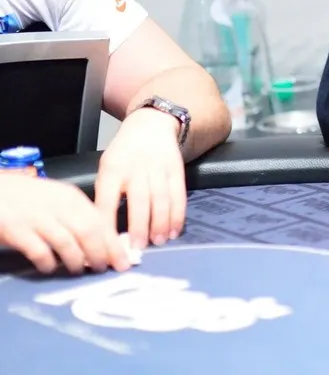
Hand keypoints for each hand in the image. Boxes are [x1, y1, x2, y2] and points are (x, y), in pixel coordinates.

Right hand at [0, 175, 130, 274]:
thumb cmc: (26, 198)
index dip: (113, 242)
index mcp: (71, 197)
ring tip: (80, 270)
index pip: (100, 221)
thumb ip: (76, 216)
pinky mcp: (17, 230)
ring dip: (77, 261)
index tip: (123, 259)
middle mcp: (58, 205)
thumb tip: (102, 242)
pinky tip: (49, 268)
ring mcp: (37, 218)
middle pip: (89, 232)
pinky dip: (48, 263)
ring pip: (68, 244)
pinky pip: (40, 252)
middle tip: (105, 269)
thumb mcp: (57, 200)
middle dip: (101, 254)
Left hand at [94, 107, 186, 249]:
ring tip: (158, 242)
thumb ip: (106, 195)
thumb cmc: (123, 154)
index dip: (108, 225)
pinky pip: (179, 195)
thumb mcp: (107, 168)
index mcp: (112, 170)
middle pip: (139, 201)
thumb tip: (103, 231)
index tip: (108, 247)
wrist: (151, 126)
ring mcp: (159, 169)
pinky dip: (178, 215)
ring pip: (161, 200)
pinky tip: (174, 230)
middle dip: (139, 227)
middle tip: (138, 248)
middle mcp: (136, 169)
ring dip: (160, 224)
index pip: (107, 201)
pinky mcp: (177, 170)